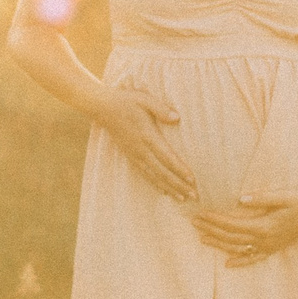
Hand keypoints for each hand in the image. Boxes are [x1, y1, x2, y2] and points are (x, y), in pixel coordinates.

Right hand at [92, 85, 197, 204]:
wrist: (103, 108)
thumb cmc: (127, 101)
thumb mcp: (144, 99)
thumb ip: (161, 109)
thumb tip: (177, 118)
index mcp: (148, 136)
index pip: (167, 157)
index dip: (180, 169)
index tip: (193, 180)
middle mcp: (141, 149)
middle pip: (163, 172)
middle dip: (179, 185)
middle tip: (194, 196)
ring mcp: (135, 154)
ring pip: (154, 176)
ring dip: (169, 188)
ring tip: (182, 198)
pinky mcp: (130, 156)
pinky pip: (144, 174)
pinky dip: (155, 184)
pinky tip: (164, 191)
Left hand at [191, 188, 297, 265]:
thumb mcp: (283, 196)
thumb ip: (262, 198)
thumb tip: (241, 199)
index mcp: (264, 226)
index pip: (232, 225)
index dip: (215, 220)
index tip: (201, 214)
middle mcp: (264, 240)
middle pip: (231, 237)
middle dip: (211, 230)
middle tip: (194, 223)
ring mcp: (269, 246)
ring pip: (238, 248)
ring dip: (219, 244)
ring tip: (202, 238)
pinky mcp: (273, 248)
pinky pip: (254, 258)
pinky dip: (240, 261)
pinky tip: (227, 264)